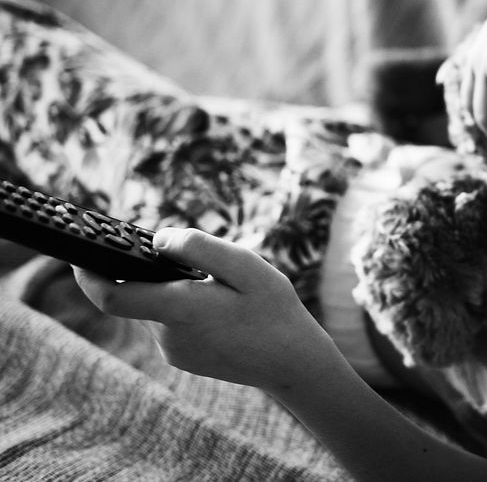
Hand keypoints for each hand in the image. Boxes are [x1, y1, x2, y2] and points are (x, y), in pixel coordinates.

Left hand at [74, 228, 330, 391]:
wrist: (293, 362)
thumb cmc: (273, 310)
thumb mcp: (246, 265)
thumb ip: (199, 247)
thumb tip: (158, 238)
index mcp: (179, 309)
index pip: (111, 295)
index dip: (89, 274)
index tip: (80, 252)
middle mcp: (168, 335)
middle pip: (140, 293)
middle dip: (157, 271)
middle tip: (195, 261)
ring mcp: (174, 351)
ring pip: (159, 307)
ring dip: (177, 289)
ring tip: (224, 288)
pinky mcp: (184, 358)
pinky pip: (172, 322)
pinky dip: (187, 306)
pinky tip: (223, 306)